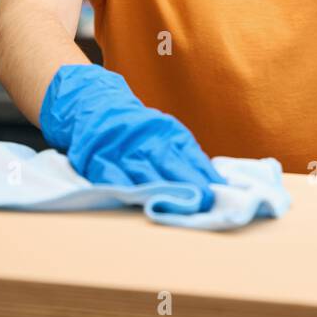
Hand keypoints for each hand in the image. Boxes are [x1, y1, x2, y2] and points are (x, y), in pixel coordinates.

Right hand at [38, 64, 224, 210]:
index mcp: (167, 134)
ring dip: (159, 193)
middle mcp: (145, 140)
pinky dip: (124, 189)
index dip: (202, 176)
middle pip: (168, 165)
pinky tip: (135, 201)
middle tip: (202, 204)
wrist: (96, 106)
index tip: (216, 193)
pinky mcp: (97, 159)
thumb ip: (191, 160)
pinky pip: (111, 176)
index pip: (189, 157)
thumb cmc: (141, 130)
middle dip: (186, 185)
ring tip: (175, 211)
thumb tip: (220, 184)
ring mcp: (121, 149)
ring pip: (141, 173)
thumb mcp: (169, 136)